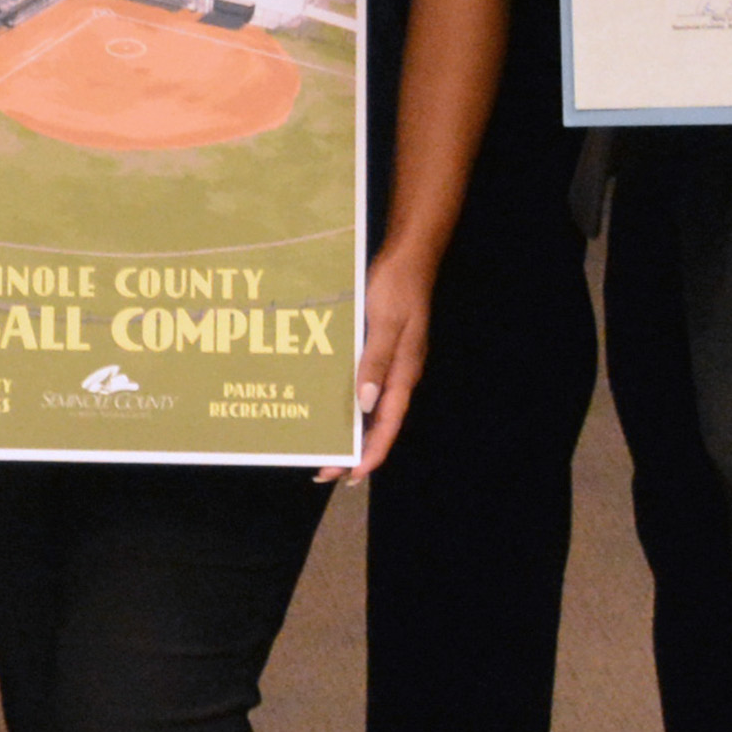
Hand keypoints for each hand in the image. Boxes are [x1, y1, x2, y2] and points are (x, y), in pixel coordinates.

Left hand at [336, 256, 434, 478]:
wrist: (407, 256)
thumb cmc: (397, 286)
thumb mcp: (384, 323)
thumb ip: (374, 362)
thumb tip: (365, 405)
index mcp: (403, 373)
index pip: (389, 424)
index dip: (371, 453)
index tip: (350, 475)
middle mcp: (398, 374)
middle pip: (378, 423)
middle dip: (354, 450)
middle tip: (324, 471)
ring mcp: (389, 363)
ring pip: (370, 408)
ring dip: (349, 429)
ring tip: (323, 447)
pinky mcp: (378, 349)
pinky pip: (363, 384)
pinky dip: (347, 400)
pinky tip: (327, 404)